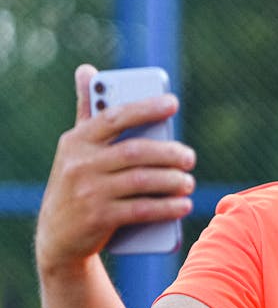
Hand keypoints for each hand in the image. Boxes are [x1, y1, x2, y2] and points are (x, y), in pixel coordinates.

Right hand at [35, 65, 195, 272]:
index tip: (172, 103)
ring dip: (172, 181)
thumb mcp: (75, 149)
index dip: (145, 108)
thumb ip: (87, 112)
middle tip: (189, 158)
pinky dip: (166, 207)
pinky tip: (183, 205)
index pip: (114, 117)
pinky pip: (140, 209)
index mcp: (77, 141)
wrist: (57, 237)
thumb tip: (87, 70)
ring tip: (188, 182)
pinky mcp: (98, 218)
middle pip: (135, 152)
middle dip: (168, 153)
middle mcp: (80, 164)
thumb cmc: (75, 185)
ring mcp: (88, 192)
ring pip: (141, 181)